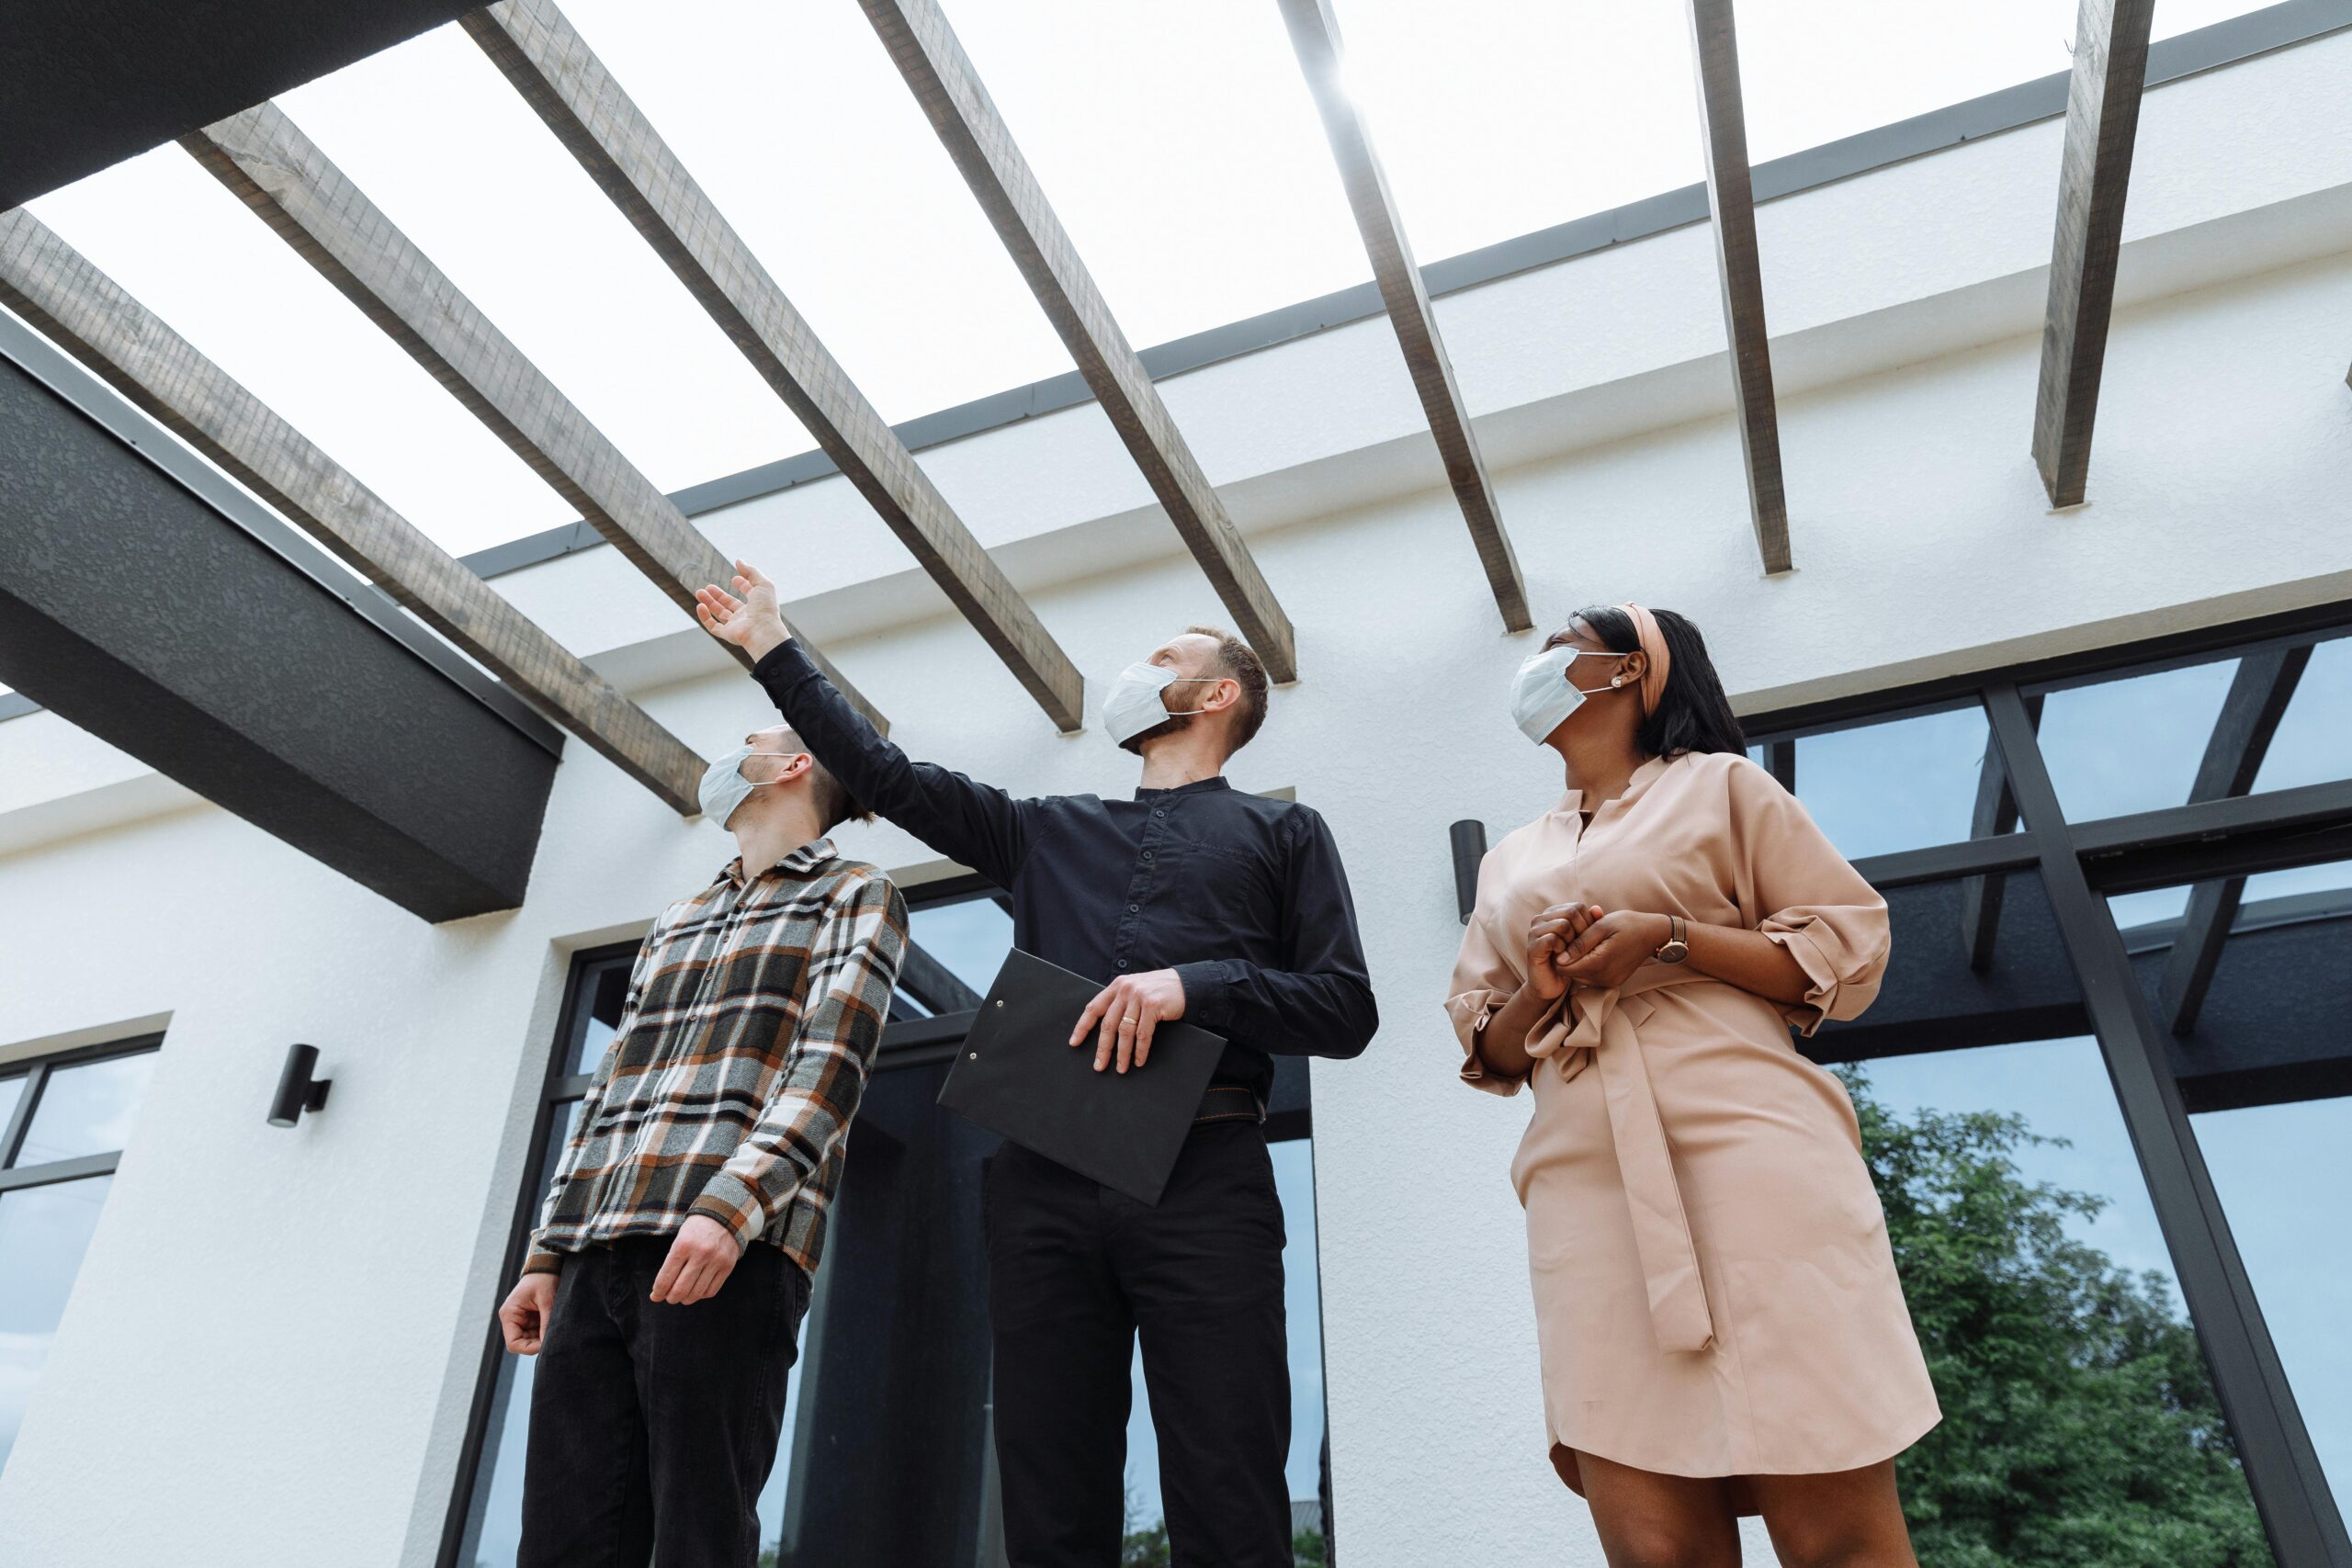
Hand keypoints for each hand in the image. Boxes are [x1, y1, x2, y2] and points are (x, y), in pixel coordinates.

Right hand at [498, 1272, 556, 1354]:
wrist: (549, 1264)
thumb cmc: (544, 1278)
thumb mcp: (547, 1300)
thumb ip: (547, 1323)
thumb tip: (550, 1344)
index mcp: (509, 1314)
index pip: (513, 1344)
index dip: (529, 1348)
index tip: (546, 1344)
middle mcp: (513, 1319)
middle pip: (523, 1343)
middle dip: (539, 1343)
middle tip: (555, 1338)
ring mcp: (522, 1319)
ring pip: (532, 1339)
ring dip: (544, 1337)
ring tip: (557, 1328)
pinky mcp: (532, 1317)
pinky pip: (538, 1332)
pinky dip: (547, 1331)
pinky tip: (556, 1324)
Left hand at [650, 1215, 741, 1304]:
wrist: (723, 1215)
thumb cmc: (696, 1230)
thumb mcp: (679, 1239)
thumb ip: (670, 1264)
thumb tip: (659, 1292)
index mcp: (683, 1245)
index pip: (665, 1278)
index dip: (658, 1292)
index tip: (655, 1296)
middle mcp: (700, 1254)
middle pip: (680, 1289)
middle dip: (671, 1298)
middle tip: (669, 1297)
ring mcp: (716, 1261)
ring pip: (696, 1293)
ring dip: (686, 1299)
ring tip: (682, 1296)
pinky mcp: (728, 1266)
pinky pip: (711, 1291)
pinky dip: (701, 1295)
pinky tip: (697, 1290)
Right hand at [694, 560, 791, 660]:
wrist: (763, 631)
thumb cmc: (765, 608)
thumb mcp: (763, 584)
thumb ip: (751, 572)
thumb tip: (738, 561)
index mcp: (757, 604)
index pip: (748, 593)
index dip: (742, 585)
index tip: (735, 579)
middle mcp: (746, 616)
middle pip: (729, 605)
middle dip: (718, 595)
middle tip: (708, 586)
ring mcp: (736, 626)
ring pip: (719, 614)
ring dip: (709, 603)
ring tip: (699, 592)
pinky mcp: (727, 634)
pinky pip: (713, 626)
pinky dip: (705, 617)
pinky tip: (700, 605)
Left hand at [1069, 969, 1186, 1072]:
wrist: (1186, 985)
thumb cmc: (1160, 990)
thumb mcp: (1136, 989)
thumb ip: (1121, 1001)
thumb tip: (1106, 1028)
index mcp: (1117, 986)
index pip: (1094, 1007)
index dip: (1082, 1027)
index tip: (1075, 1042)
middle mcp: (1125, 989)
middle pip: (1108, 1024)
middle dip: (1103, 1048)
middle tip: (1099, 1065)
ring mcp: (1139, 996)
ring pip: (1125, 1032)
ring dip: (1122, 1053)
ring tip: (1121, 1068)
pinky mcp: (1153, 1005)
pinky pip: (1143, 1034)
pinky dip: (1140, 1050)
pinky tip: (1138, 1060)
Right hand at [1524, 902, 1602, 999]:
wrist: (1552, 985)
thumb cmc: (1569, 960)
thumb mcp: (1582, 940)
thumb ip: (1590, 924)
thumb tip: (1598, 909)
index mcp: (1551, 913)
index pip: (1577, 907)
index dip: (1588, 923)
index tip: (1589, 939)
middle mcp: (1540, 919)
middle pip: (1570, 912)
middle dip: (1582, 931)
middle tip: (1581, 947)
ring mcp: (1534, 932)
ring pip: (1563, 925)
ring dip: (1572, 941)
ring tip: (1570, 952)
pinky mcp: (1532, 946)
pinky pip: (1553, 939)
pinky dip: (1562, 949)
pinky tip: (1562, 957)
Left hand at [1556, 910, 1674, 990]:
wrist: (1653, 933)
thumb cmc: (1628, 924)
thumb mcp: (1601, 927)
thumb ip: (1579, 944)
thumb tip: (1560, 959)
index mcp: (1599, 964)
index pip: (1564, 968)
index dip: (1560, 953)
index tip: (1568, 938)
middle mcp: (1604, 979)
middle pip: (1571, 974)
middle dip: (1570, 957)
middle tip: (1579, 938)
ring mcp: (1609, 982)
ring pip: (1580, 976)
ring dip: (1580, 961)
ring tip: (1590, 943)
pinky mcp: (1613, 982)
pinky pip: (1591, 977)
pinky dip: (1589, 965)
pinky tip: (1597, 950)